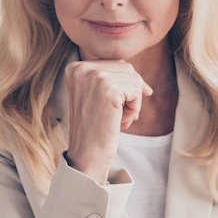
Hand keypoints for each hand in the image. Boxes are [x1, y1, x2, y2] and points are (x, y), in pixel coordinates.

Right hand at [63, 59, 152, 183]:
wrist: (87, 153)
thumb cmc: (94, 128)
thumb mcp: (96, 96)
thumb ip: (112, 80)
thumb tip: (142, 81)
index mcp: (76, 68)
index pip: (114, 64)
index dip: (127, 84)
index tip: (125, 104)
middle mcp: (82, 68)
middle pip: (126, 68)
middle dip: (131, 92)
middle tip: (123, 116)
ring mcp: (95, 76)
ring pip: (134, 79)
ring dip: (134, 102)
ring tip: (120, 120)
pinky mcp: (109, 89)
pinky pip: (137, 91)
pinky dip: (135, 108)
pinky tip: (122, 122)